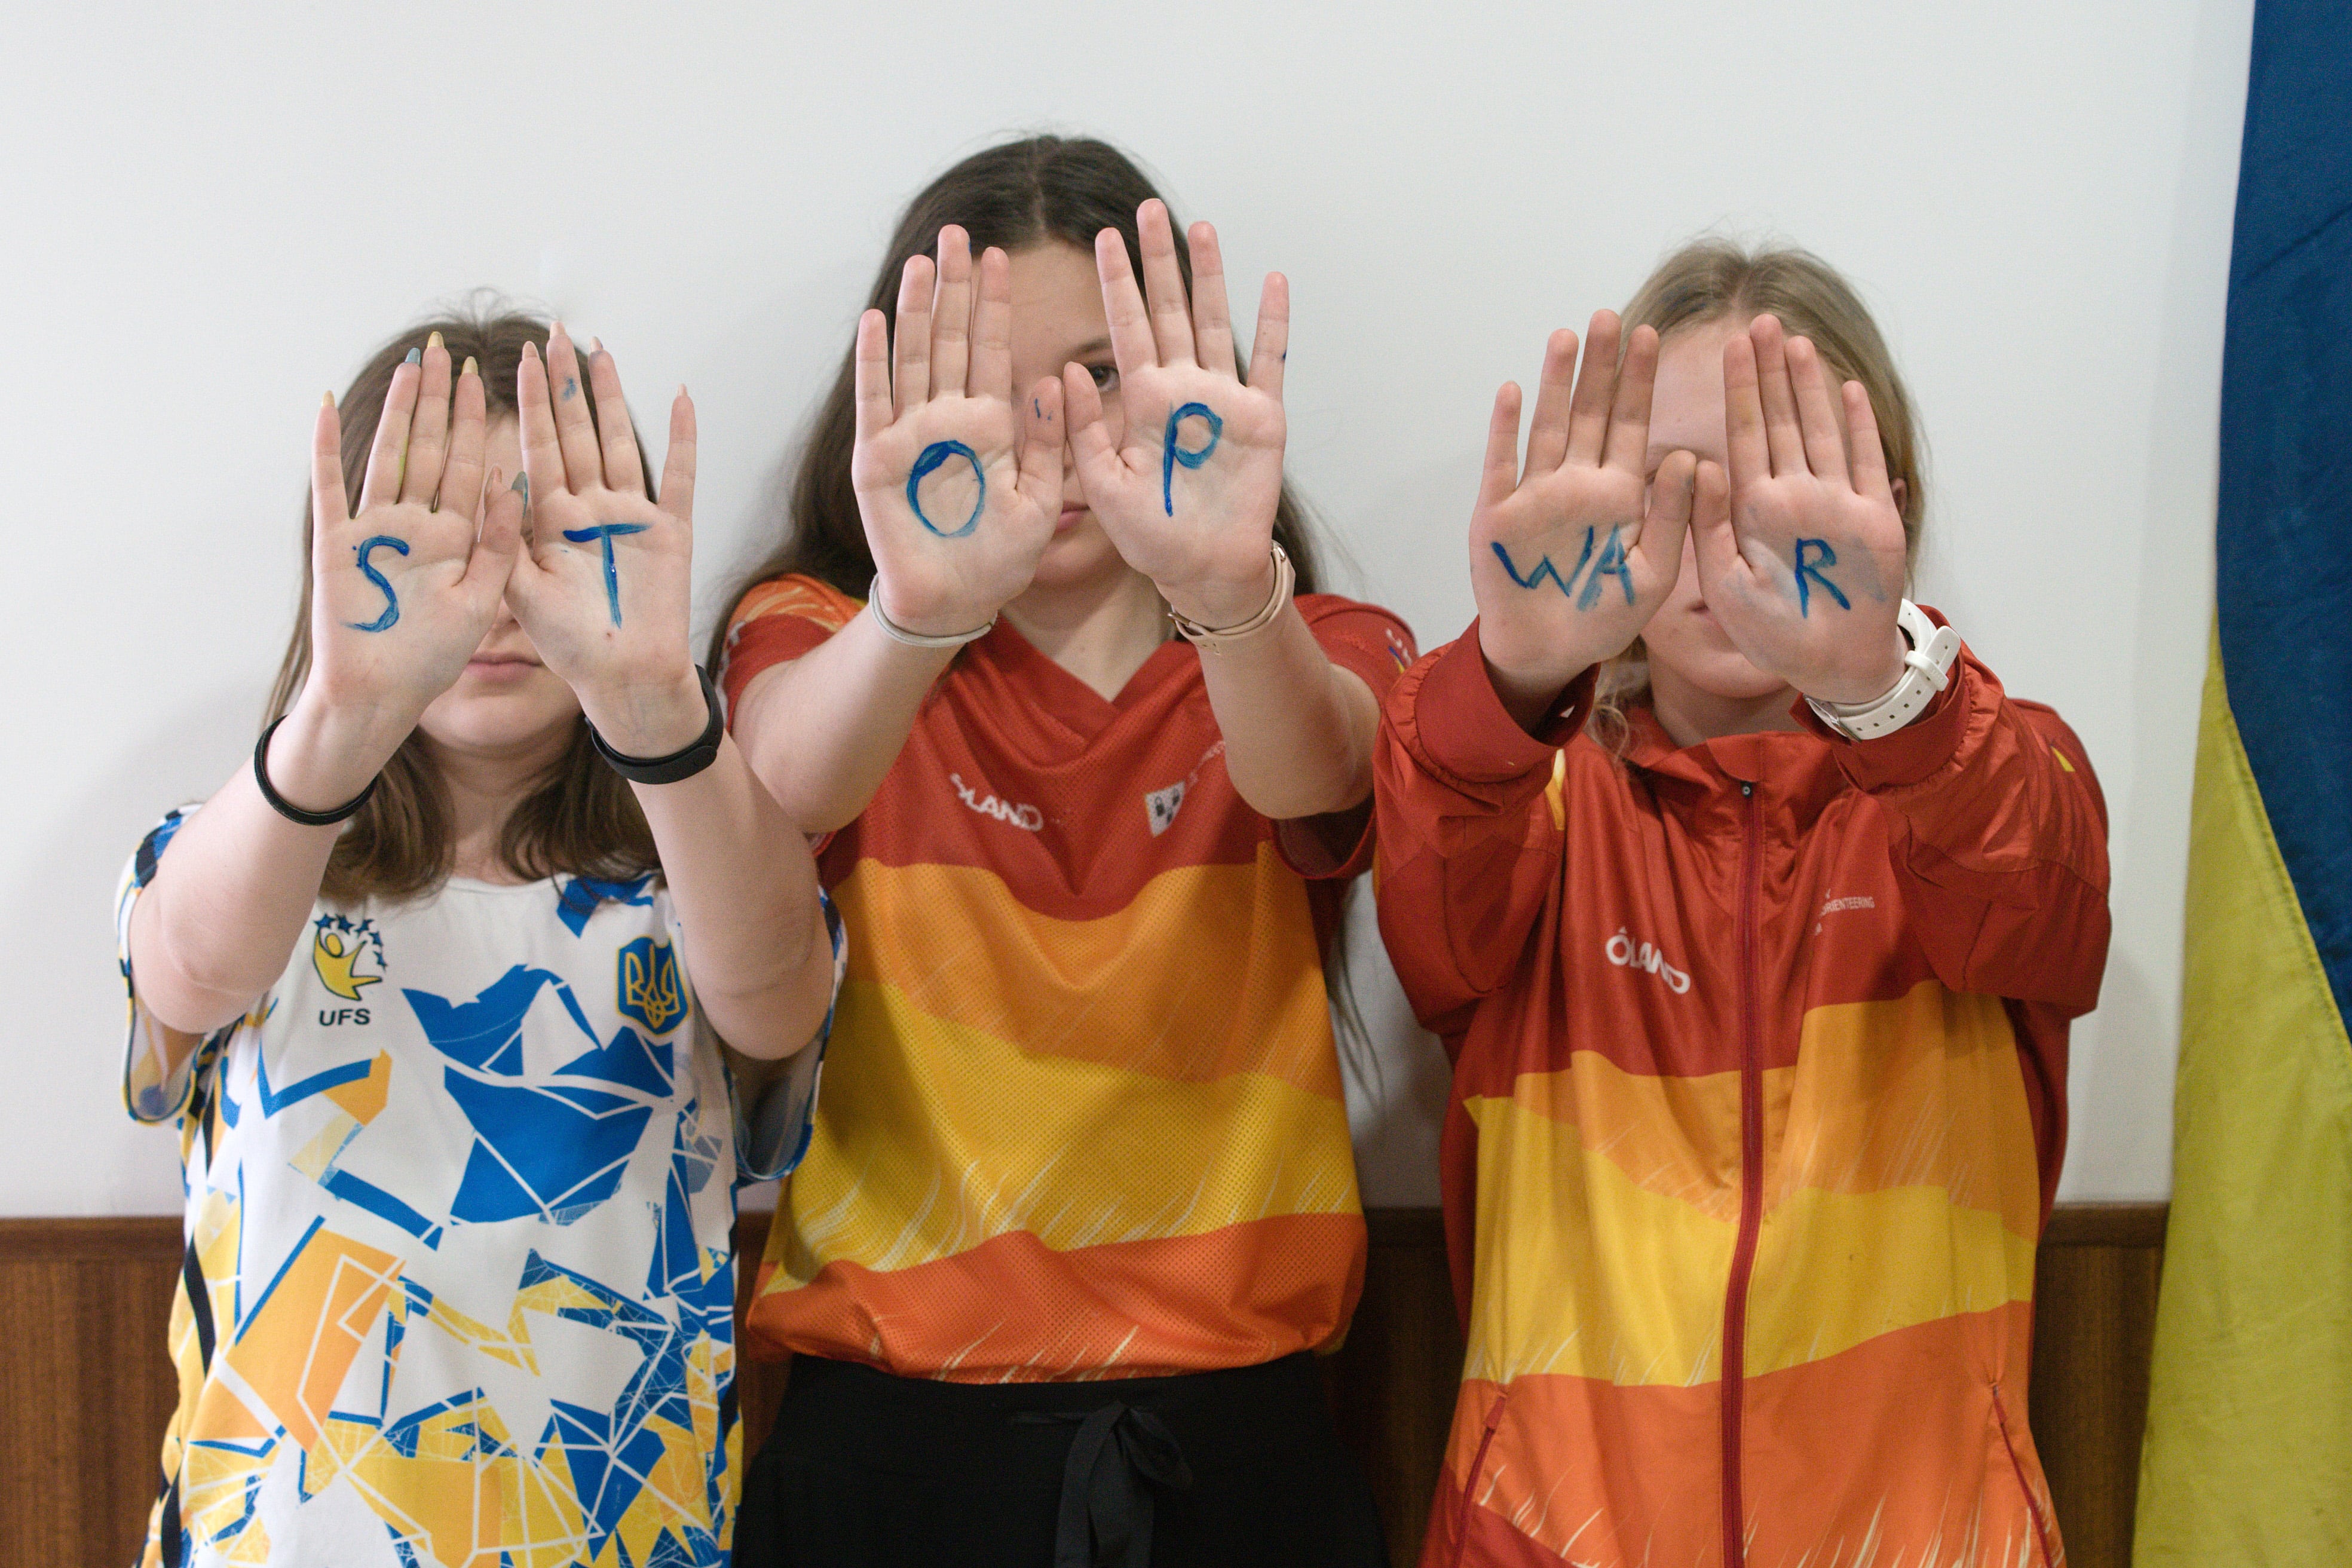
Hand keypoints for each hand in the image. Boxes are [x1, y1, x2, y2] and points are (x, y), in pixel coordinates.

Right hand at [303, 339, 520, 727]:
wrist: (378, 696)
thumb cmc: (430, 659)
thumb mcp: (481, 600)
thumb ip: (499, 542)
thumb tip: (517, 479)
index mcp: (456, 538)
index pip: (471, 466)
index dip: (479, 421)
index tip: (488, 377)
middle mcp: (417, 524)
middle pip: (432, 449)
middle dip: (440, 400)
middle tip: (449, 349)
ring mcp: (374, 529)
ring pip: (388, 454)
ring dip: (399, 410)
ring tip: (410, 364)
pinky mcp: (334, 542)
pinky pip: (330, 485)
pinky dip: (328, 445)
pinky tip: (330, 404)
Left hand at [503, 327, 704, 754]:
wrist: (623, 678)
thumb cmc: (570, 647)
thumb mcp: (516, 594)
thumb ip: (503, 538)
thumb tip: (492, 476)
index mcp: (550, 521)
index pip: (537, 447)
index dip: (530, 401)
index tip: (520, 358)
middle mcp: (589, 509)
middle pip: (575, 432)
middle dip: (565, 383)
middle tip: (556, 334)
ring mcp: (630, 517)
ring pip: (619, 441)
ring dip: (611, 397)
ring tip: (601, 351)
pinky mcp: (671, 531)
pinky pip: (677, 474)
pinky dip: (681, 437)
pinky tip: (679, 396)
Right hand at [850, 226, 1063, 635]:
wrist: (954, 601)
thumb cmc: (999, 557)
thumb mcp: (1041, 499)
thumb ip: (1048, 441)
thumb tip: (1056, 377)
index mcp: (990, 425)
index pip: (991, 350)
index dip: (993, 305)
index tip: (1000, 256)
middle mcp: (947, 418)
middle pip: (949, 340)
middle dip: (953, 288)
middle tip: (957, 234)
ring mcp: (909, 433)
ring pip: (912, 358)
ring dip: (915, 310)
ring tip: (922, 262)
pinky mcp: (877, 457)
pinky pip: (875, 400)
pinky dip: (874, 361)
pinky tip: (876, 318)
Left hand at [1065, 202, 1288, 626]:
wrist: (1204, 569)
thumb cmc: (1151, 535)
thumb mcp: (1103, 487)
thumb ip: (1085, 431)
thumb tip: (1067, 371)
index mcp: (1141, 401)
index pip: (1125, 327)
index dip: (1116, 283)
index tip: (1104, 236)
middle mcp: (1182, 388)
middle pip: (1170, 310)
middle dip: (1159, 261)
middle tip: (1148, 208)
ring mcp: (1223, 399)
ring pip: (1216, 322)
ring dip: (1210, 275)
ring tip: (1203, 227)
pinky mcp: (1262, 418)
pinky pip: (1270, 361)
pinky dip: (1274, 322)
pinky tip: (1274, 279)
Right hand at [1470, 313, 1704, 710]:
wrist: (1547, 652)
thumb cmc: (1604, 616)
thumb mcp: (1654, 574)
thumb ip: (1671, 517)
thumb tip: (1684, 455)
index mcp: (1620, 494)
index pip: (1634, 424)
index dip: (1641, 381)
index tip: (1652, 335)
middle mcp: (1579, 483)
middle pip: (1591, 412)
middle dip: (1600, 366)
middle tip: (1609, 316)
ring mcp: (1536, 494)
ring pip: (1548, 426)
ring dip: (1554, 382)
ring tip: (1565, 336)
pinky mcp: (1498, 514)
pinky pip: (1502, 464)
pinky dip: (1506, 429)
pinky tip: (1512, 390)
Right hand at [1695, 316, 1907, 704]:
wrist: (1846, 665)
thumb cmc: (1776, 633)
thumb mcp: (1725, 589)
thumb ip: (1708, 525)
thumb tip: (1698, 463)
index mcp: (1758, 513)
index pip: (1746, 433)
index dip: (1741, 385)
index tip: (1735, 345)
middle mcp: (1802, 496)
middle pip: (1783, 418)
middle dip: (1770, 367)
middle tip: (1762, 322)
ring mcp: (1846, 502)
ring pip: (1825, 427)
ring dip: (1809, 382)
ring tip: (1795, 341)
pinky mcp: (1882, 515)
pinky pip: (1870, 455)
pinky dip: (1859, 419)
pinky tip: (1847, 387)